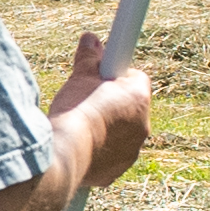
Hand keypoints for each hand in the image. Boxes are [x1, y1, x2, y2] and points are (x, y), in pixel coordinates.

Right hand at [50, 28, 155, 187]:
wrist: (67, 152)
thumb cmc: (76, 111)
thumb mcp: (80, 78)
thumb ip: (89, 57)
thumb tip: (90, 39)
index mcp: (139, 99)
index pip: (136, 79)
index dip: (116, 77)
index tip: (100, 77)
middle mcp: (142, 127)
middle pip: (129, 108)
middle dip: (111, 104)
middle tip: (86, 102)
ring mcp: (131, 152)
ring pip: (121, 134)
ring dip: (106, 129)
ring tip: (80, 125)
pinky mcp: (116, 171)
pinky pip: (111, 157)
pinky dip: (99, 152)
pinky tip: (81, 146)